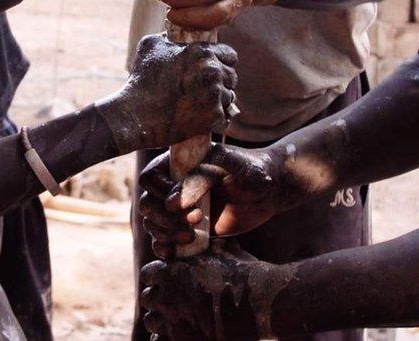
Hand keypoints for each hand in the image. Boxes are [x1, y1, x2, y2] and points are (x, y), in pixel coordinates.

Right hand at [97, 34, 237, 153]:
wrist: (135, 115)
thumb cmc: (141, 80)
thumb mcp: (151, 45)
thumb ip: (171, 36)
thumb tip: (177, 33)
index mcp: (202, 52)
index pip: (230, 55)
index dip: (222, 62)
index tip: (210, 71)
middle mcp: (212, 72)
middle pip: (232, 77)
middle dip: (220, 82)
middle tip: (202, 90)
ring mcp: (215, 96)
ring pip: (229, 98)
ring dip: (218, 101)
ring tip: (198, 105)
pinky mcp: (213, 118)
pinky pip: (225, 118)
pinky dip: (215, 120)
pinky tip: (200, 118)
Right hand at [138, 144, 302, 256]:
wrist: (271, 190)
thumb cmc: (252, 171)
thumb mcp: (229, 166)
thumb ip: (201, 178)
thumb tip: (172, 204)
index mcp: (178, 164)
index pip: (150, 178)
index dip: (159, 193)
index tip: (179, 204)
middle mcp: (174, 186)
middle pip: (146, 204)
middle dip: (162, 218)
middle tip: (193, 221)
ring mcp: (180, 210)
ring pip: (153, 224)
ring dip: (165, 234)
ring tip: (191, 235)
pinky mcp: (189, 229)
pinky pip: (165, 241)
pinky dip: (163, 248)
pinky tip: (172, 253)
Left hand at [140, 239, 268, 339]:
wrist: (257, 303)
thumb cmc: (243, 274)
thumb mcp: (224, 251)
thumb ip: (208, 246)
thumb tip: (209, 238)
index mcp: (171, 271)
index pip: (148, 273)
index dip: (157, 277)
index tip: (167, 280)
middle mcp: (167, 295)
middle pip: (148, 298)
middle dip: (158, 299)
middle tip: (172, 300)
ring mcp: (172, 319)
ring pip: (151, 321)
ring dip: (160, 319)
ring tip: (176, 318)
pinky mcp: (181, 338)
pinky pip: (159, 340)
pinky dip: (165, 337)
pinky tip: (180, 332)